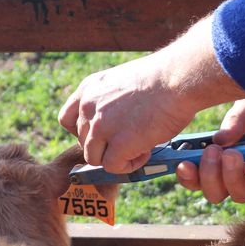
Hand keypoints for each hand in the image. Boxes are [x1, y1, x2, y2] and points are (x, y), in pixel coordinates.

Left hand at [58, 16, 244, 172]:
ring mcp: (101, 126)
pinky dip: (128, 165)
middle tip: (133, 139)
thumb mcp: (123, 82)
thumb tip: (113, 126)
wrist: (178, 78)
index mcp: (88, 88)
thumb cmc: (162, 79)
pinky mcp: (118, 144)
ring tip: (140, 146)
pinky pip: (113, 167)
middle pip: (83, 143)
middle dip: (106, 146)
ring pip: (94, 158)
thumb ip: (109, 102)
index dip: (84, 132)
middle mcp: (89, 106)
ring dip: (116, 157)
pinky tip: (146, 151)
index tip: (103, 134)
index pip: (66, 120)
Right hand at [176, 80, 244, 202]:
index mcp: (225, 157)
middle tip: (214, 153)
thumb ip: (236, 119)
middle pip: (215, 193)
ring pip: (239, 195)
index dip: (188, 177)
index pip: (199, 177)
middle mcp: (242, 172)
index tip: (182, 163)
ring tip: (233, 154)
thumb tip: (219, 140)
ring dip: (230, 178)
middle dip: (208, 176)